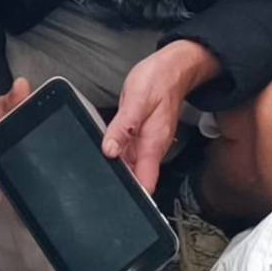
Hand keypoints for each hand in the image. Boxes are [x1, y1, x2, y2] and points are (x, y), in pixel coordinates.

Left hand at [103, 42, 220, 192]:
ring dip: (116, 169)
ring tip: (97, 170)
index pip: (145, 183)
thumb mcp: (136, 101)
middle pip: (136, 178)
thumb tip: (110, 151)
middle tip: (98, 184)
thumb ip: (123, 127)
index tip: (118, 203)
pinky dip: (117, 154)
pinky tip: (105, 151)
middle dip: (119, 184)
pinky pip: (127, 151)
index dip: (133, 197)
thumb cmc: (159, 80)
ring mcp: (147, 142)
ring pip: (130, 165)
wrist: (174, 67)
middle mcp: (151, 148)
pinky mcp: (141, 135)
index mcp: (152, 144)